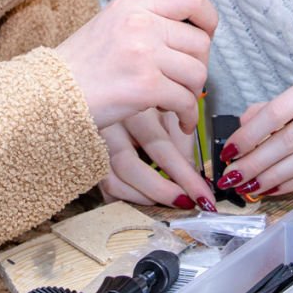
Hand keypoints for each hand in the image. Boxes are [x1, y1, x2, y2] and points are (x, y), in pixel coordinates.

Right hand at [54, 0, 217, 132]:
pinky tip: (178, 119)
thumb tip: (188, 27)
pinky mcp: (145, 87)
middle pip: (200, 41)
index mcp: (133, 5)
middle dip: (198, 64)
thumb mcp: (111, 25)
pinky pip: (185, 101)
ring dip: (192, 92)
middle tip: (184, 78)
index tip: (205, 34)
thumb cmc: (80, 66)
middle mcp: (141, 24)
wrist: (49, 95)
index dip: (207, 18)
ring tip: (175, 99)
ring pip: (197, 72)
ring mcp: (144, 55)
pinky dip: (186, 115)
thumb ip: (147, 20)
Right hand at [97, 109, 217, 211]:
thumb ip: (181, 143)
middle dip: (163, 191)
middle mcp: (109, 123)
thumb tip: (192, 176)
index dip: (185, 176)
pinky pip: (104, 186)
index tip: (203, 195)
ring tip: (167, 202)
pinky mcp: (89, 156)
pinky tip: (144, 199)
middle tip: (186, 203)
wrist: (113, 89)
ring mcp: (94, 141)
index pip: (161, 148)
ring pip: (113, 180)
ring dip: (143, 198)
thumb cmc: (148, 102)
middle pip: (130, 166)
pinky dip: (125, 197)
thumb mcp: (168, 114)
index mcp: (131, 108)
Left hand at [220, 63, 292, 196]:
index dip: (250, 135)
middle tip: (233, 177)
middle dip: (256, 162)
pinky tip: (275, 188)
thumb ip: (278, 104)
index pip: (279, 111)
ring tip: (249, 187)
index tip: (229, 151)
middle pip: (291, 140)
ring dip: (272, 177)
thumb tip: (245, 126)